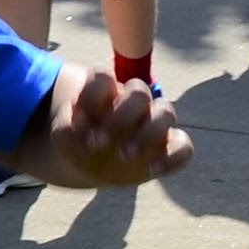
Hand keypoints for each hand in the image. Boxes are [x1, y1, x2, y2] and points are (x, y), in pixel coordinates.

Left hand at [49, 64, 187, 185]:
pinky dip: (171, 158)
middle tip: (97, 144)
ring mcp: (153, 124)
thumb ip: (67, 128)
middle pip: (139, 92)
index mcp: (107, 91)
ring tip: (124, 156)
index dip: (91, 94)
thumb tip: (75, 124)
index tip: (76, 118)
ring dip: (147, 133)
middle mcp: (133, 103)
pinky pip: (184, 148)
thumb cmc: (79, 142)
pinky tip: (151, 170)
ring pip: (166, 113)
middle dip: (119, 117)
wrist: (91, 164)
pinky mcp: (167, 148)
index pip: (104, 78)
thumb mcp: (64, 137)